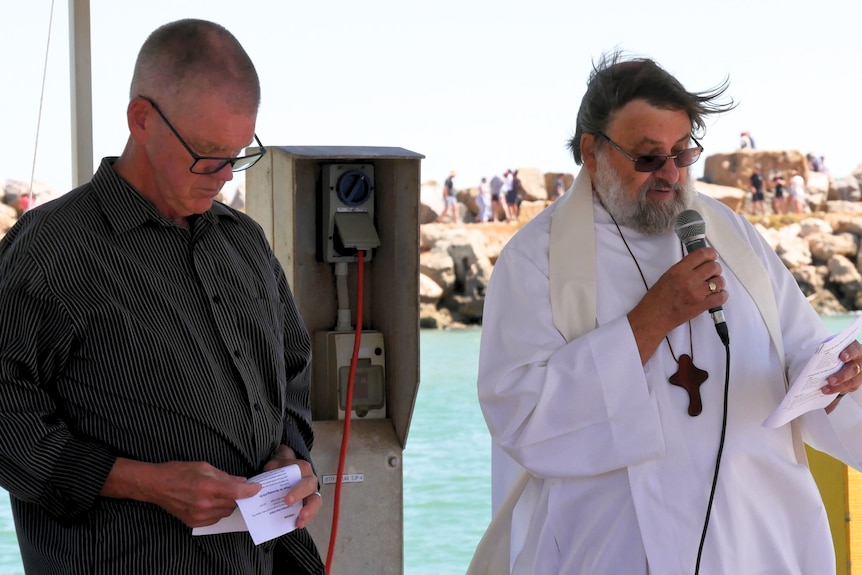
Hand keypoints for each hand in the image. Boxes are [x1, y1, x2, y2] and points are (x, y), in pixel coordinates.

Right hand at [102, 459, 260, 527]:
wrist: (156, 485)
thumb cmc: (179, 472)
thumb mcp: (205, 466)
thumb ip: (225, 476)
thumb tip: (241, 481)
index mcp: (208, 487)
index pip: (237, 491)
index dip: (250, 490)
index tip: (257, 487)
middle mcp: (204, 504)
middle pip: (233, 503)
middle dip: (240, 495)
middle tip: (241, 487)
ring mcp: (199, 515)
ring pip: (225, 512)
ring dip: (229, 503)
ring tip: (224, 493)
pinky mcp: (194, 522)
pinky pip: (215, 518)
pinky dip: (219, 510)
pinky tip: (213, 501)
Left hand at [262, 445, 322, 528]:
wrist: (284, 471)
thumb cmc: (280, 469)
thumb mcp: (274, 465)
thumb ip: (269, 472)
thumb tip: (259, 486)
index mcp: (303, 469)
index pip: (303, 477)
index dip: (297, 489)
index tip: (287, 500)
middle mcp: (310, 480)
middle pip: (310, 488)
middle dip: (300, 498)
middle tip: (289, 507)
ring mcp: (311, 492)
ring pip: (315, 501)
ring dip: (309, 512)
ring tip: (299, 523)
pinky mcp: (309, 502)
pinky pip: (311, 511)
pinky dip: (306, 518)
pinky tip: (297, 524)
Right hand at [628, 247, 728, 362]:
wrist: (654, 317)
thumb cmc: (657, 297)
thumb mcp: (667, 276)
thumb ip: (683, 269)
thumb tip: (698, 264)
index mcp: (679, 270)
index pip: (702, 254)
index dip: (711, 253)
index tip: (712, 256)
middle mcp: (689, 279)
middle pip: (713, 267)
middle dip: (715, 268)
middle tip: (712, 272)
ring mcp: (697, 293)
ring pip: (719, 281)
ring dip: (718, 282)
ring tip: (713, 285)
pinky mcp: (702, 306)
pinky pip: (721, 297)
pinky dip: (722, 295)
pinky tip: (717, 295)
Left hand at [823, 341, 861, 412]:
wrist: (846, 359)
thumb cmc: (837, 352)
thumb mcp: (836, 349)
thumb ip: (830, 351)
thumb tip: (815, 357)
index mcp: (855, 349)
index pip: (854, 350)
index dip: (849, 353)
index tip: (842, 357)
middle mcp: (859, 361)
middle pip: (853, 369)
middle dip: (841, 376)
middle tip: (830, 380)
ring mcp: (860, 373)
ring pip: (852, 382)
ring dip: (838, 387)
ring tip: (825, 389)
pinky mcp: (857, 382)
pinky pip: (850, 388)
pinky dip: (839, 390)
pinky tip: (829, 392)